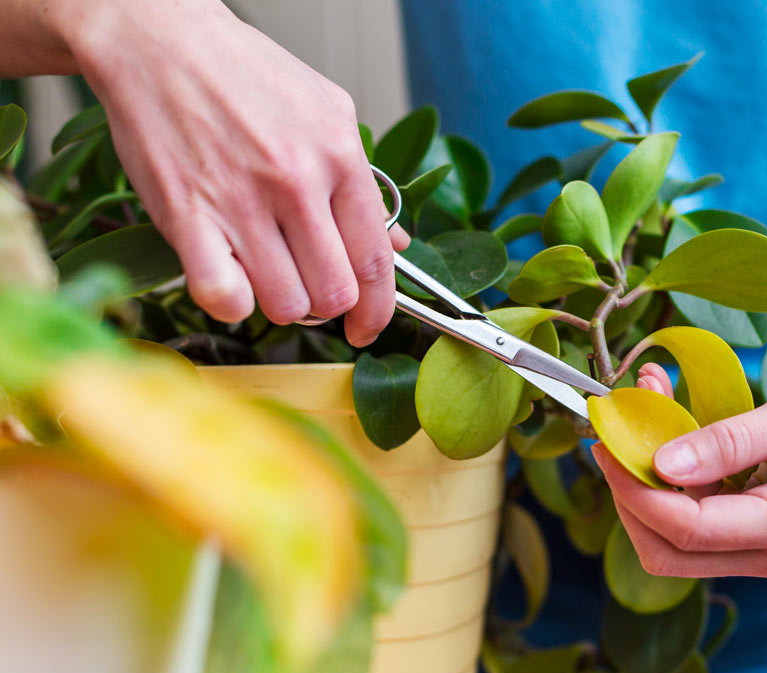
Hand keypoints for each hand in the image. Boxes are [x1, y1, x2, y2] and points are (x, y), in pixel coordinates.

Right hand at [57, 0, 408, 344]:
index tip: (367, 326)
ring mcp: (241, 201)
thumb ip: (364, 184)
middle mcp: (296, 181)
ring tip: (267, 273)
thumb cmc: (243, 75)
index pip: (376, 261)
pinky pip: (224, 299)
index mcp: (339, 155)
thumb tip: (394, 245)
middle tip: (310, 289)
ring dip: (280, 303)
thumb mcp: (327, 112)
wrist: (159, 39)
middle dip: (327, 307)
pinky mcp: (187, 216)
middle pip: (334, 294)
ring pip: (286, 305)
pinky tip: (230, 278)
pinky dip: (231, 304)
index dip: (378, 309)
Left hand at [592, 362, 766, 578]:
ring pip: (676, 545)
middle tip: (612, 435)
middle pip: (669, 553)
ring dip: (646, 486)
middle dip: (629, 497)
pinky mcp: (758, 538)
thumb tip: (661, 464)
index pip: (688, 527)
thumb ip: (730, 440)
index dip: (635, 486)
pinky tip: (668, 431)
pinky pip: (697, 525)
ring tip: (643, 413)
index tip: (607, 438)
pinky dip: (672, 484)